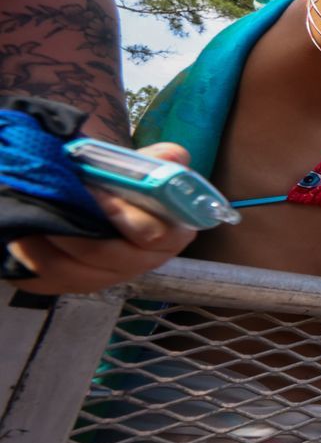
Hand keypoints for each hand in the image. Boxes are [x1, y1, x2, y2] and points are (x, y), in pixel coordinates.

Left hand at [7, 142, 198, 295]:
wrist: (102, 204)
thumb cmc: (128, 187)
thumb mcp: (145, 169)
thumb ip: (159, 162)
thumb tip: (174, 159)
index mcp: (170, 235)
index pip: (154, 235)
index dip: (123, 214)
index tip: (96, 190)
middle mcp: (143, 262)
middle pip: (109, 255)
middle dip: (79, 229)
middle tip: (56, 202)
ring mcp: (110, 276)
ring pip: (76, 271)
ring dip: (52, 243)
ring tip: (37, 218)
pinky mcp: (78, 284)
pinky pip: (51, 279)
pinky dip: (34, 257)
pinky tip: (25, 236)